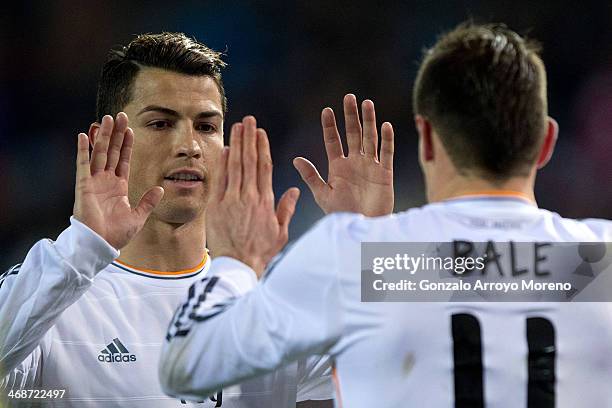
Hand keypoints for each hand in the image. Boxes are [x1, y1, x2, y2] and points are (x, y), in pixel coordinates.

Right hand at [73, 113, 163, 249]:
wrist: (100, 245)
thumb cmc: (116, 234)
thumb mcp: (138, 217)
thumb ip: (148, 202)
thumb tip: (161, 188)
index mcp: (118, 187)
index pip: (124, 160)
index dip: (127, 145)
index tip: (130, 129)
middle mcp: (106, 181)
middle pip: (112, 152)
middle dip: (116, 134)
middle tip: (119, 116)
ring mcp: (94, 182)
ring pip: (100, 154)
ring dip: (103, 136)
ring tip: (106, 119)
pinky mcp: (84, 186)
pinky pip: (83, 165)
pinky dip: (82, 150)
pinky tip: (83, 135)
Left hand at [205, 116, 299, 277]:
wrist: (239, 265)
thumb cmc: (261, 251)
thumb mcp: (280, 231)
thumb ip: (286, 208)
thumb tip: (293, 189)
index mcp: (266, 201)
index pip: (264, 167)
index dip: (262, 147)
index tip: (261, 133)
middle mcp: (249, 196)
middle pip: (249, 160)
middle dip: (249, 138)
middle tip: (249, 120)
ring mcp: (232, 200)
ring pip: (235, 166)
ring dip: (236, 144)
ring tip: (237, 126)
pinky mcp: (217, 206)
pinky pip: (220, 180)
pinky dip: (222, 163)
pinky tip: (224, 149)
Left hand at [293, 94, 393, 216]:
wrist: (362, 229)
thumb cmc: (342, 215)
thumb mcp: (324, 195)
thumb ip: (311, 176)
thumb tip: (295, 159)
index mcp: (338, 167)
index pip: (333, 141)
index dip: (329, 126)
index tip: (326, 110)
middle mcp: (354, 163)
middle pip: (352, 134)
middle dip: (350, 116)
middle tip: (348, 97)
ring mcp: (370, 166)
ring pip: (369, 138)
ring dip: (369, 121)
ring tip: (367, 103)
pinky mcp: (384, 174)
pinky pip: (386, 153)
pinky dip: (386, 140)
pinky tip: (385, 126)